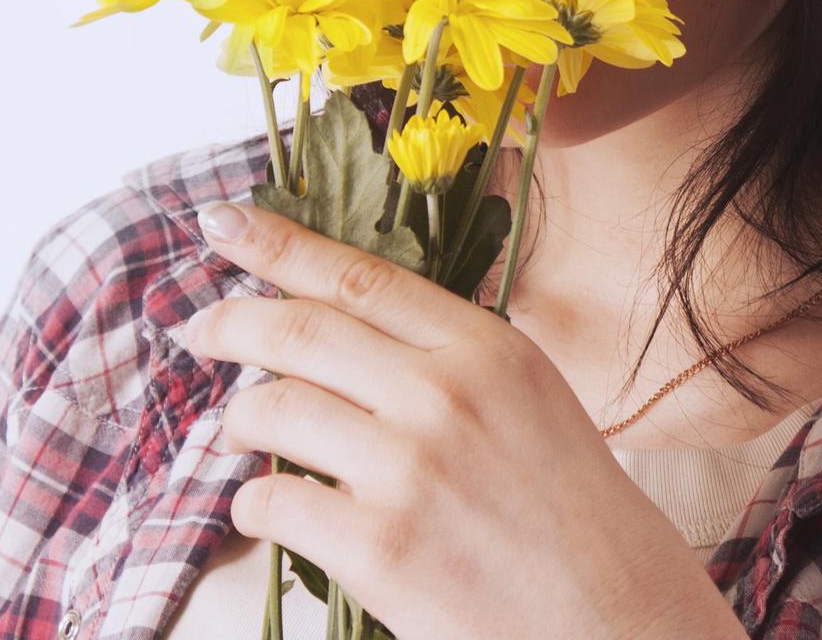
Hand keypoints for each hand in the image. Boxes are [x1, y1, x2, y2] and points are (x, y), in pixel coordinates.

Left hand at [180, 197, 747, 639]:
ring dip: (239, 419)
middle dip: (230, 323)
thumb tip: (346, 325)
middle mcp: (446, 395)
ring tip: (240, 434)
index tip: (222, 222)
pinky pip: (274, 500)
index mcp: (488, 349)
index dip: (278, 244)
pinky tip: (267, 511)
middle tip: (198, 330)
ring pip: (274, 409)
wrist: (623, 629)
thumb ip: (450, 358)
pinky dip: (254, 504)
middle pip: (299, 330)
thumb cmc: (580, 524)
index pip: (359, 275)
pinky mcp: (380, 549)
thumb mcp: (534, 404)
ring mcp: (409, 471)